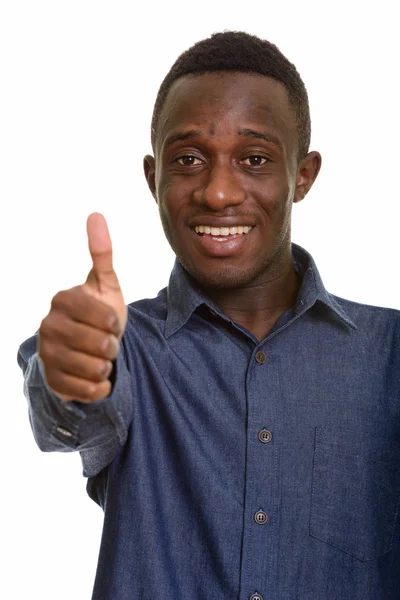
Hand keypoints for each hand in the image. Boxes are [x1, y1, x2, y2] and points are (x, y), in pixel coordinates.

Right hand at [38, 213, 127, 402]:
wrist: (86, 351)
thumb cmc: (99, 315)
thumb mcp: (105, 284)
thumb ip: (102, 253)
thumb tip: (96, 214)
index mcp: (62, 299)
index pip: (104, 316)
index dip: (115, 323)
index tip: (111, 322)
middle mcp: (48, 325)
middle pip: (101, 344)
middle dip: (112, 346)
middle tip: (106, 343)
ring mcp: (46, 354)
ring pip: (95, 369)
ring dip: (107, 366)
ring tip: (99, 358)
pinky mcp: (51, 382)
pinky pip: (89, 391)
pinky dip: (100, 386)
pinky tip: (94, 376)